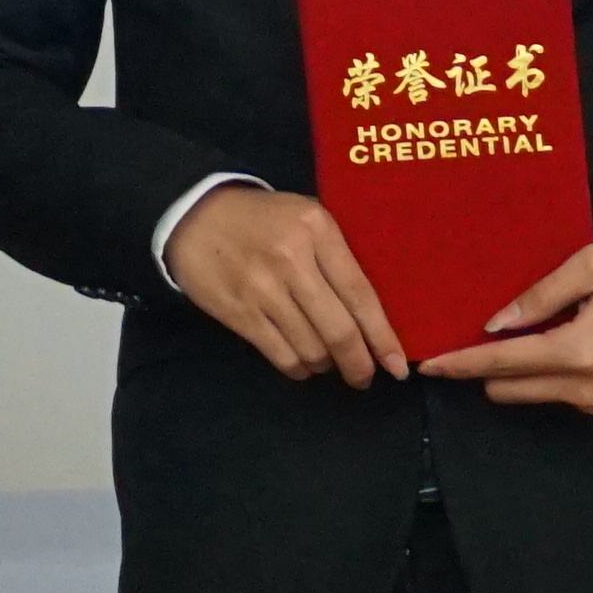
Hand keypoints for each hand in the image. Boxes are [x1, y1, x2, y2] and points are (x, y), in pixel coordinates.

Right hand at [164, 185, 406, 386]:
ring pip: (312, 349)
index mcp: (316, 229)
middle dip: (359, 364)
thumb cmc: (261, 218)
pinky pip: (282, 357)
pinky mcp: (241, 313)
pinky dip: (300, 368)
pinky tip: (303, 361)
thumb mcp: (305, 216)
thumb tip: (372, 311)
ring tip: (327, 360)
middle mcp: (292, 259)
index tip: (398, 365)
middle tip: (364, 376)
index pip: (360, 294)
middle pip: (339, 331)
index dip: (383, 337)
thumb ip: (337, 253)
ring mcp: (263, 289)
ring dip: (326, 364)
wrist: (194, 217)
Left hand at [427, 240, 592, 410]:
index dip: (460, 364)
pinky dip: (540, 376)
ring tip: (506, 338)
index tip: (428, 365)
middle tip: (462, 340)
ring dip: (510, 374)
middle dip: (480, 370)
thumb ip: (541, 295)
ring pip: (530, 396)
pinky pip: (556, 395)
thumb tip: (496, 323)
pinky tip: (544, 345)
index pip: (502, 364)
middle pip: (507, 390)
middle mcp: (582, 388)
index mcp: (576, 352)